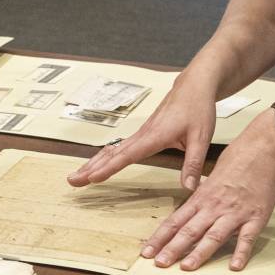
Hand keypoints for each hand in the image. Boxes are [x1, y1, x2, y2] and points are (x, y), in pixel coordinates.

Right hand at [67, 71, 218, 190]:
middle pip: (111, 153)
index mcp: (154, 136)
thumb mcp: (201, 138)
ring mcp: (140, 133)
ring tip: (77, 176)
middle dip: (90, 167)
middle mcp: (142, 134)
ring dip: (93, 162)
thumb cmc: (197, 109)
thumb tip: (188, 188)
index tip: (93, 178)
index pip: (127, 155)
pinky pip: (118, 147)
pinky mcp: (142, 133)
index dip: (109, 168)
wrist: (193, 87)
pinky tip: (97, 163)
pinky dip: (104, 157)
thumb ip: (193, 164)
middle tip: (72, 180)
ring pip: (111, 150)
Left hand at [140, 114, 274, 271]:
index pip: (175, 221)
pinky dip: (241, 253)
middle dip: (172, 249)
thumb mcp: (210, 180)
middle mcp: (214, 207)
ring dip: (199, 253)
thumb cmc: (237, 161)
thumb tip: (189, 211)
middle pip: (189, 231)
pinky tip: (235, 266)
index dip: (160, 237)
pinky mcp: (256, 217)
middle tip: (159, 263)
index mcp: (201, 198)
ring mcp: (234, 213)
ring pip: (213, 236)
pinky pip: (247, 238)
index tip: (148, 251)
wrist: (262, 151)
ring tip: (187, 267)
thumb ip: (200, 199)